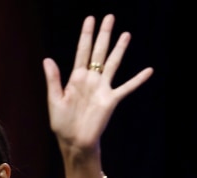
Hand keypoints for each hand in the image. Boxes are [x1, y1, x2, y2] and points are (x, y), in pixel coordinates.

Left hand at [43, 14, 152, 153]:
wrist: (74, 141)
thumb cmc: (62, 123)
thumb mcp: (54, 100)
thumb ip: (53, 79)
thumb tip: (47, 59)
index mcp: (75, 78)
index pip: (82, 51)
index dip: (86, 35)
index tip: (90, 19)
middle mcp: (91, 79)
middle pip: (99, 52)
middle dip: (104, 34)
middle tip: (109, 17)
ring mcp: (102, 88)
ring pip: (113, 64)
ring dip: (120, 49)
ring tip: (126, 34)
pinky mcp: (111, 100)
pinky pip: (126, 87)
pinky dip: (138, 79)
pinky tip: (149, 70)